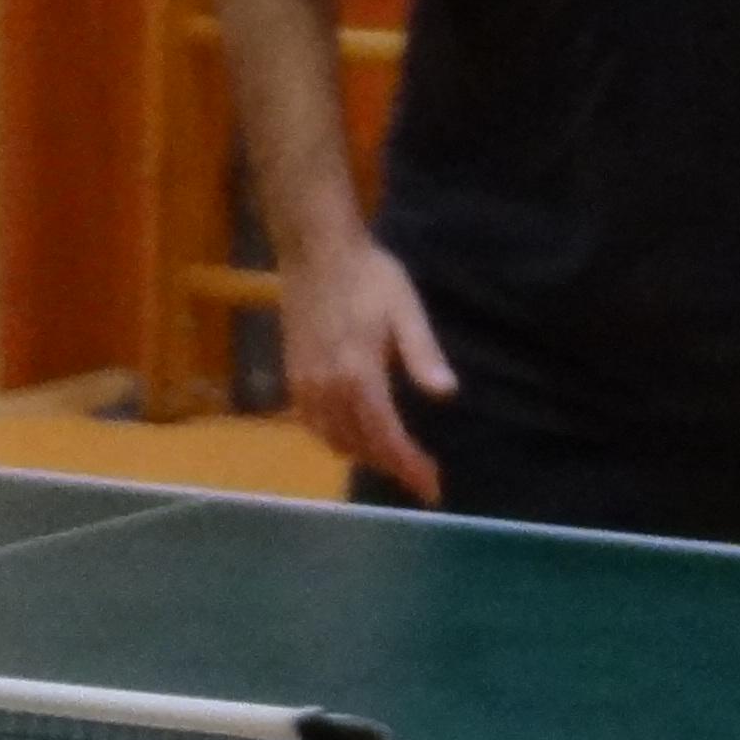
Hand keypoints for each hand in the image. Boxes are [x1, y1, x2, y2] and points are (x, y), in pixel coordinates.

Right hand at [276, 242, 459, 501]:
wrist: (315, 249)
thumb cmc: (369, 275)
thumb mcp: (405, 309)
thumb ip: (422, 354)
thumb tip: (447, 394)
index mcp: (360, 376)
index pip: (388, 438)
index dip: (410, 467)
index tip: (432, 489)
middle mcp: (329, 389)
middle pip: (361, 446)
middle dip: (392, 465)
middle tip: (420, 472)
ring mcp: (306, 384)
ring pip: (334, 440)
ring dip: (363, 454)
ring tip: (391, 456)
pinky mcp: (292, 375)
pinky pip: (312, 424)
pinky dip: (334, 438)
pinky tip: (351, 432)